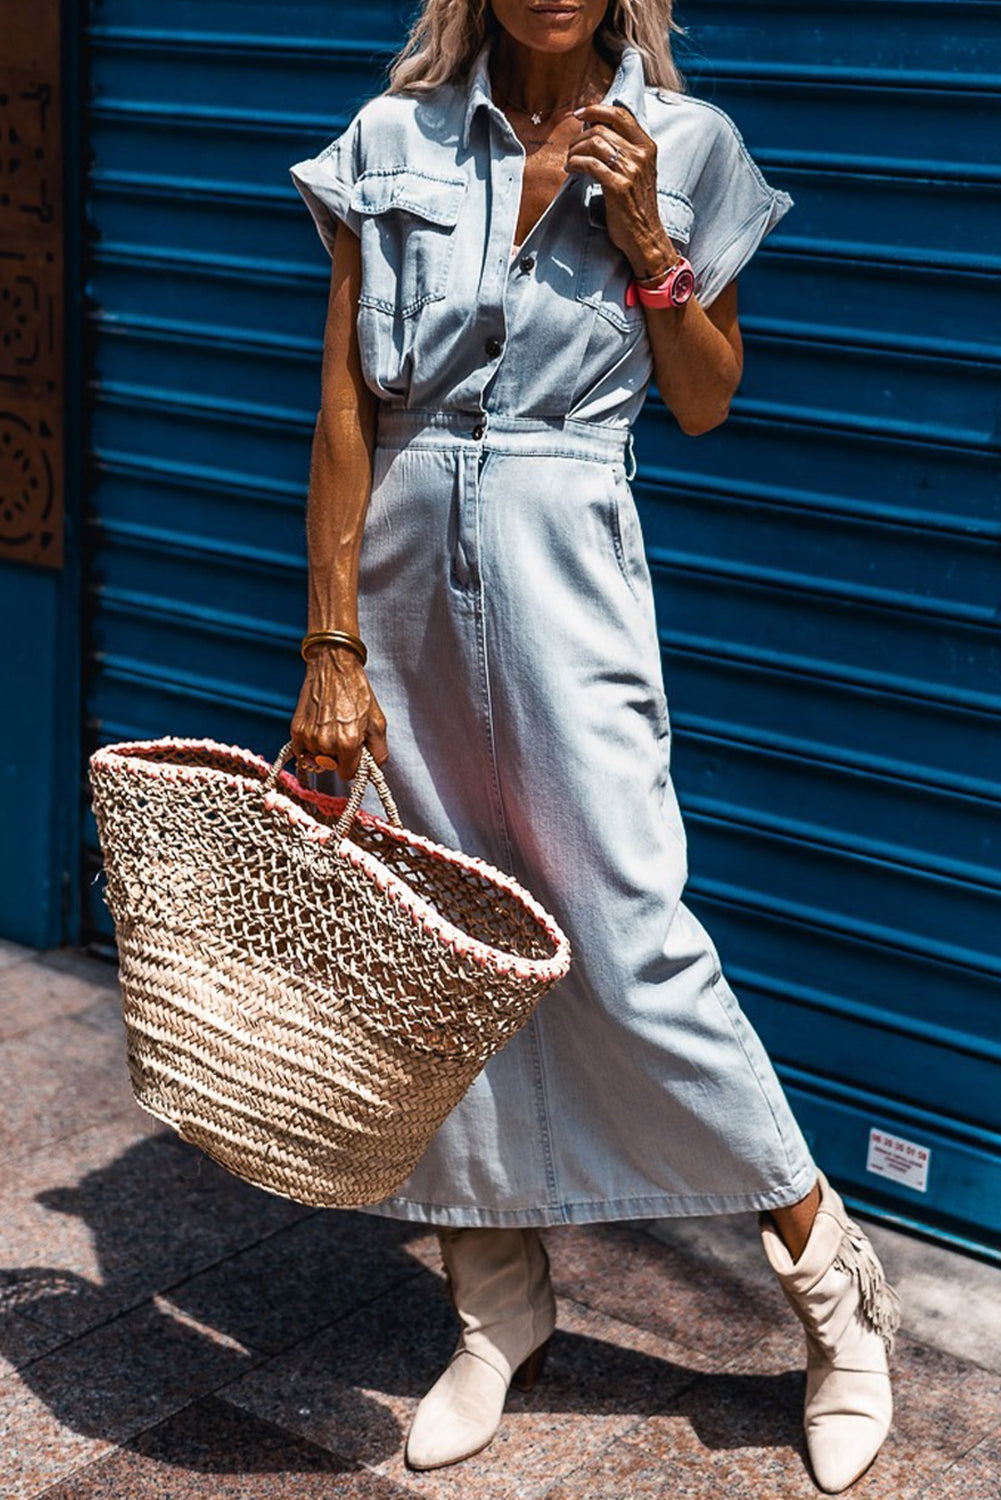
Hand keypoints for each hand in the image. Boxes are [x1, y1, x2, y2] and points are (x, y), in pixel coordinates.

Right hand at [290, 644, 388, 783]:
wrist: (333, 667)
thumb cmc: (357, 692)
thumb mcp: (378, 722)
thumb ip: (379, 751)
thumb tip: (372, 769)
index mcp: (348, 743)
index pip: (348, 774)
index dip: (353, 765)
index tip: (355, 753)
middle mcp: (326, 743)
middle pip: (331, 767)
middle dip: (339, 756)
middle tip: (344, 734)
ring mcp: (308, 737)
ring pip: (317, 759)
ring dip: (324, 750)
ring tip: (331, 726)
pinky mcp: (296, 730)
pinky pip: (302, 751)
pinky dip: (310, 745)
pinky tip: (319, 727)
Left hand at [564, 102, 678, 280]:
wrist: (645, 237)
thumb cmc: (637, 206)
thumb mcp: (639, 172)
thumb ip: (626, 151)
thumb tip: (597, 131)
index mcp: (647, 147)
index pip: (620, 115)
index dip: (596, 110)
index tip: (580, 114)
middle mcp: (641, 155)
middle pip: (601, 129)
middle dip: (580, 137)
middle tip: (571, 150)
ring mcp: (630, 170)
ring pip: (593, 144)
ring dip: (574, 151)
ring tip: (569, 161)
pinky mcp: (617, 186)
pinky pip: (589, 164)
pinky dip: (574, 164)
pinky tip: (570, 170)